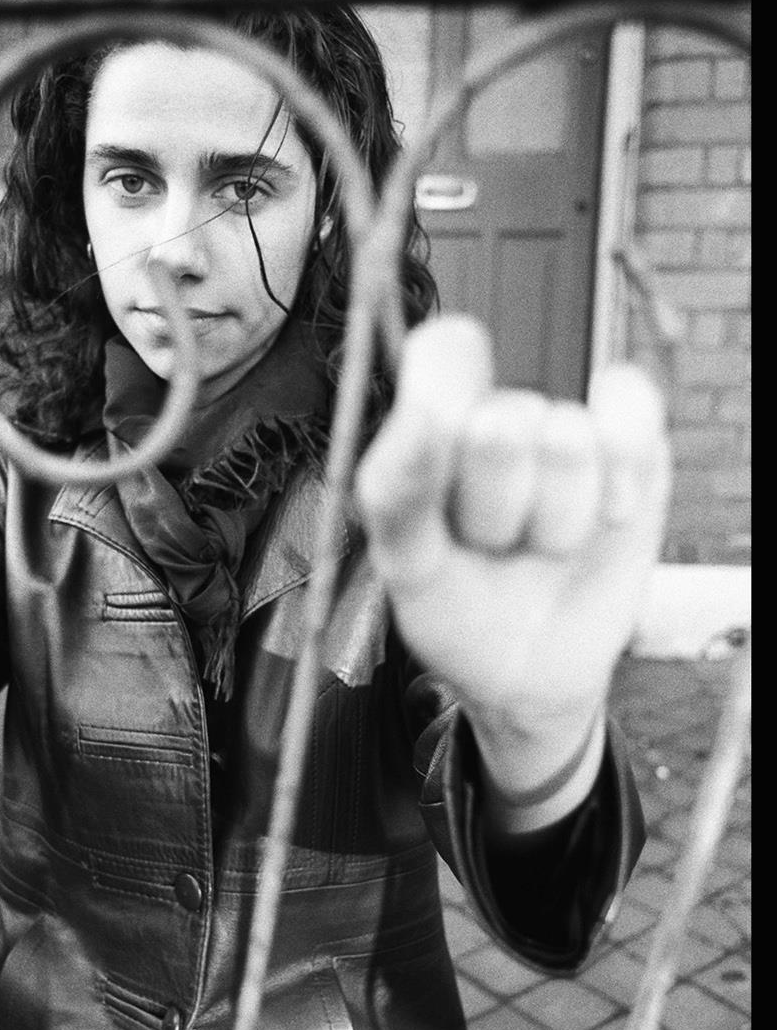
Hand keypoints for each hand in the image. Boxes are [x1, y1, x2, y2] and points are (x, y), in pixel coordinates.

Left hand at [354, 316, 670, 800]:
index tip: (444, 447)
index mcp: (429, 430)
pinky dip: (623, 472)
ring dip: (554, 523)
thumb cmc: (457, 614)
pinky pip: (631, 407)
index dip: (445, 390)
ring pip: (567, 438)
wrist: (533, 673)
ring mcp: (565, 427)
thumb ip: (399, 490)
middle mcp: (495, 417)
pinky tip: (606, 515)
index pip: (440, 355)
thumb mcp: (409, 566)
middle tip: (488, 547)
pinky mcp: (631, 444)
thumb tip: (420, 413)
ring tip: (535, 551)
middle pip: (501, 421)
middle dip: (496, 509)